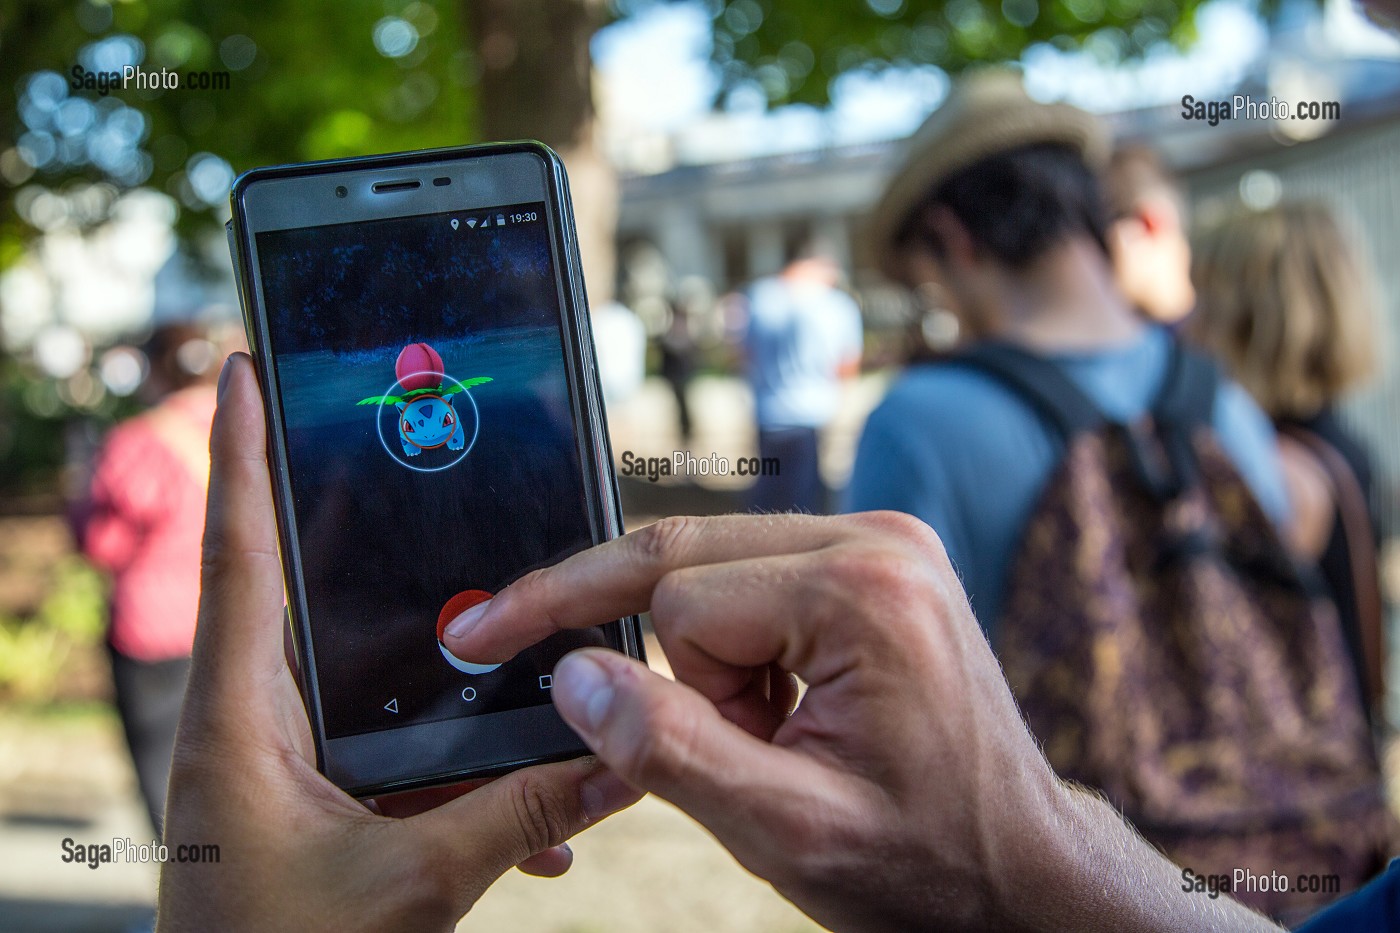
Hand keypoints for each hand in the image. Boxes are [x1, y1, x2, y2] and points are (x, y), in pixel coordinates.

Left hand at [157, 353, 639, 932]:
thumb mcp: (411, 889)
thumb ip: (518, 818)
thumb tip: (619, 765)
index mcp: (238, 724)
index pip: (238, 558)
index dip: (239, 457)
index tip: (239, 370)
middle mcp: (248, 726)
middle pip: (295, 590)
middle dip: (336, 518)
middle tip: (382, 443)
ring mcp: (275, 763)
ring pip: (350, 672)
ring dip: (416, 650)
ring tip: (482, 606)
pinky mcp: (306, 802)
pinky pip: (379, 746)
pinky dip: (443, 753)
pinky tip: (518, 789)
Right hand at [446, 513, 1278, 931]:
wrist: (1017, 867)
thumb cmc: (922, 860)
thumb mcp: (786, 830)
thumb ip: (669, 750)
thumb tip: (572, 674)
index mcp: (865, 590)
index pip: (679, 596)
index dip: (661, 692)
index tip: (599, 725)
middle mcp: (878, 536)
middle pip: (687, 555)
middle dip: (670, 659)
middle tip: (697, 734)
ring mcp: (882, 541)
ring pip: (711, 567)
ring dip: (710, 661)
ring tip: (773, 739)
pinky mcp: (876, 559)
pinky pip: (753, 577)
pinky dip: (739, 649)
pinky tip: (786, 709)